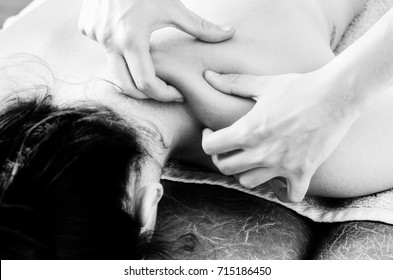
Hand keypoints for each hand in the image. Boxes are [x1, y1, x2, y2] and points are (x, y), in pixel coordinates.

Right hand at [79, 0, 234, 101]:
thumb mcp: (174, 7)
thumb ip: (200, 27)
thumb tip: (230, 33)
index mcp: (132, 38)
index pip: (146, 83)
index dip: (164, 93)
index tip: (177, 93)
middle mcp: (109, 41)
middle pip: (126, 87)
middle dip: (147, 94)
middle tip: (164, 90)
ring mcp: (95, 35)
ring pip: (113, 71)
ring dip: (131, 75)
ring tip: (149, 67)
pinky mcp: (87, 29)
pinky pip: (102, 50)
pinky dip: (115, 51)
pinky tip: (125, 38)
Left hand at [202, 69, 360, 202]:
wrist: (338, 94)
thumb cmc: (300, 87)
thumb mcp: (264, 84)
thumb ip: (234, 83)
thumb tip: (208, 75)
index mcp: (248, 130)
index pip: (211, 147)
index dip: (206, 140)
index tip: (212, 133)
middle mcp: (262, 152)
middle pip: (225, 168)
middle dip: (221, 158)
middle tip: (228, 148)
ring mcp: (283, 165)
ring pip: (249, 183)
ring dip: (245, 174)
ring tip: (249, 162)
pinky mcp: (304, 171)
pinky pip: (289, 196)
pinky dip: (282, 194)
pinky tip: (279, 184)